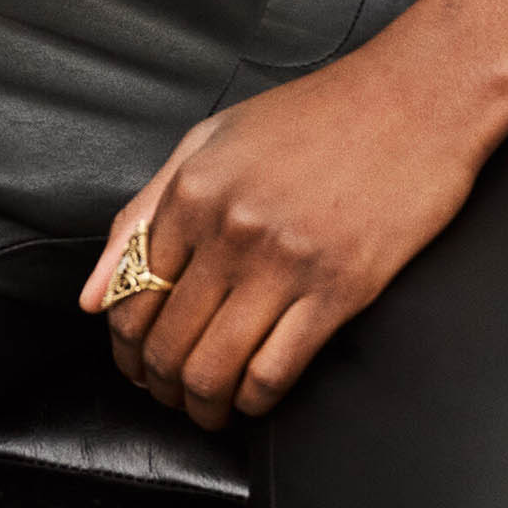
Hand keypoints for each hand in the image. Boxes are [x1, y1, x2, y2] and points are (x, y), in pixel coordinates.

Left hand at [80, 0, 507, 429]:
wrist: (416, 97)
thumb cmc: (316, 114)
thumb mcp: (213, 139)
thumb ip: (145, 213)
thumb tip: (91, 297)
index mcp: (193, 190)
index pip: (131, 298)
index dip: (127, 347)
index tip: (138, 362)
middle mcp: (230, 229)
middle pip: (167, 343)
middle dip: (160, 385)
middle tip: (171, 396)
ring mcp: (285, 262)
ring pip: (214, 369)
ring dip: (201, 406)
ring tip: (208, 409)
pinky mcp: (340, 289)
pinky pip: (276, 372)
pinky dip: (255, 402)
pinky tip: (255, 397)